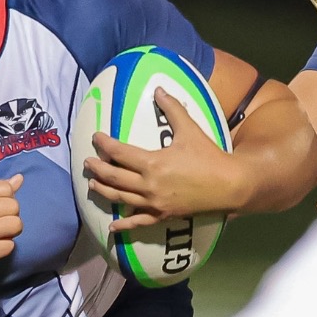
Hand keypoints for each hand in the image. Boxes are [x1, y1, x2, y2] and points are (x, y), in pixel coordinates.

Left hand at [85, 92, 240, 231]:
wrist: (229, 185)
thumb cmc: (209, 156)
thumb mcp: (190, 129)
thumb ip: (172, 109)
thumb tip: (158, 89)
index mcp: (152, 163)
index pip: (119, 153)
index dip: (104, 144)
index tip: (95, 137)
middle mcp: (149, 185)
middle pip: (114, 177)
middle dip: (98, 168)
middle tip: (87, 162)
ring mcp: (155, 203)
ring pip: (121, 198)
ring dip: (104, 191)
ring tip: (92, 184)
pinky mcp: (163, 215)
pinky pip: (139, 221)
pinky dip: (124, 224)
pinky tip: (113, 227)